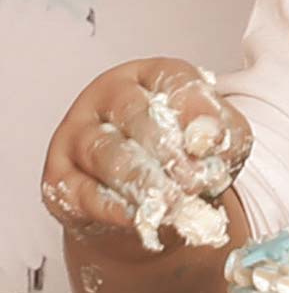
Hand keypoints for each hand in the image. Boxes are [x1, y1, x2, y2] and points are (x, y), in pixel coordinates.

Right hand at [40, 58, 252, 255]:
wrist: (147, 202)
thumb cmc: (184, 157)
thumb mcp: (217, 140)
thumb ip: (225, 138)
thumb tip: (212, 142)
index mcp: (153, 76)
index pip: (174, 79)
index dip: (196, 110)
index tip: (213, 142)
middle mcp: (110, 96)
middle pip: (134, 113)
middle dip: (168, 151)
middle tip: (194, 182)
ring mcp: (79, 133)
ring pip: (105, 152)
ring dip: (142, 180)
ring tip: (172, 203)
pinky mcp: (59, 176)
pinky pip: (80, 190)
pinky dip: (113, 207)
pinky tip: (139, 216)